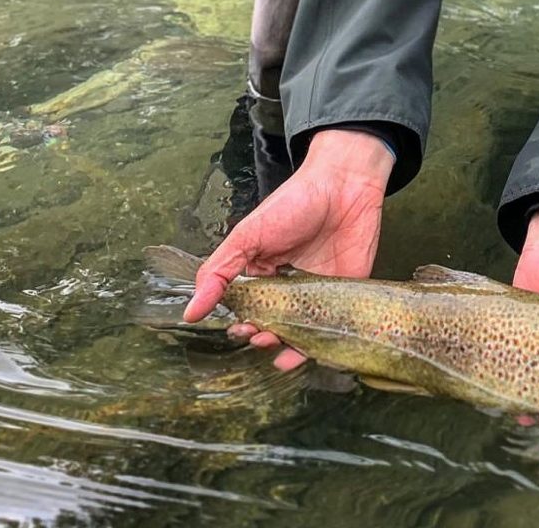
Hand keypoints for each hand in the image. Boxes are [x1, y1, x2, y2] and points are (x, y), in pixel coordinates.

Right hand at [184, 129, 393, 369]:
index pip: (248, 311)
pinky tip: (313, 351)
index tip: (239, 330)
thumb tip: (191, 311)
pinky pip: (335, 327)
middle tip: (260, 336)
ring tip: (282, 352)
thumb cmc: (293, 204)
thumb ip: (218, 272)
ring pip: (303, 333)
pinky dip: (324, 343)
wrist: (344, 185)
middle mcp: (289, 290)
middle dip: (264, 338)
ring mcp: (318, 295)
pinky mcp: (346, 296)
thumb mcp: (247, 236)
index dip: (242, 326)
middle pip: (274, 326)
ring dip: (290, 348)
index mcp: (262, 276)